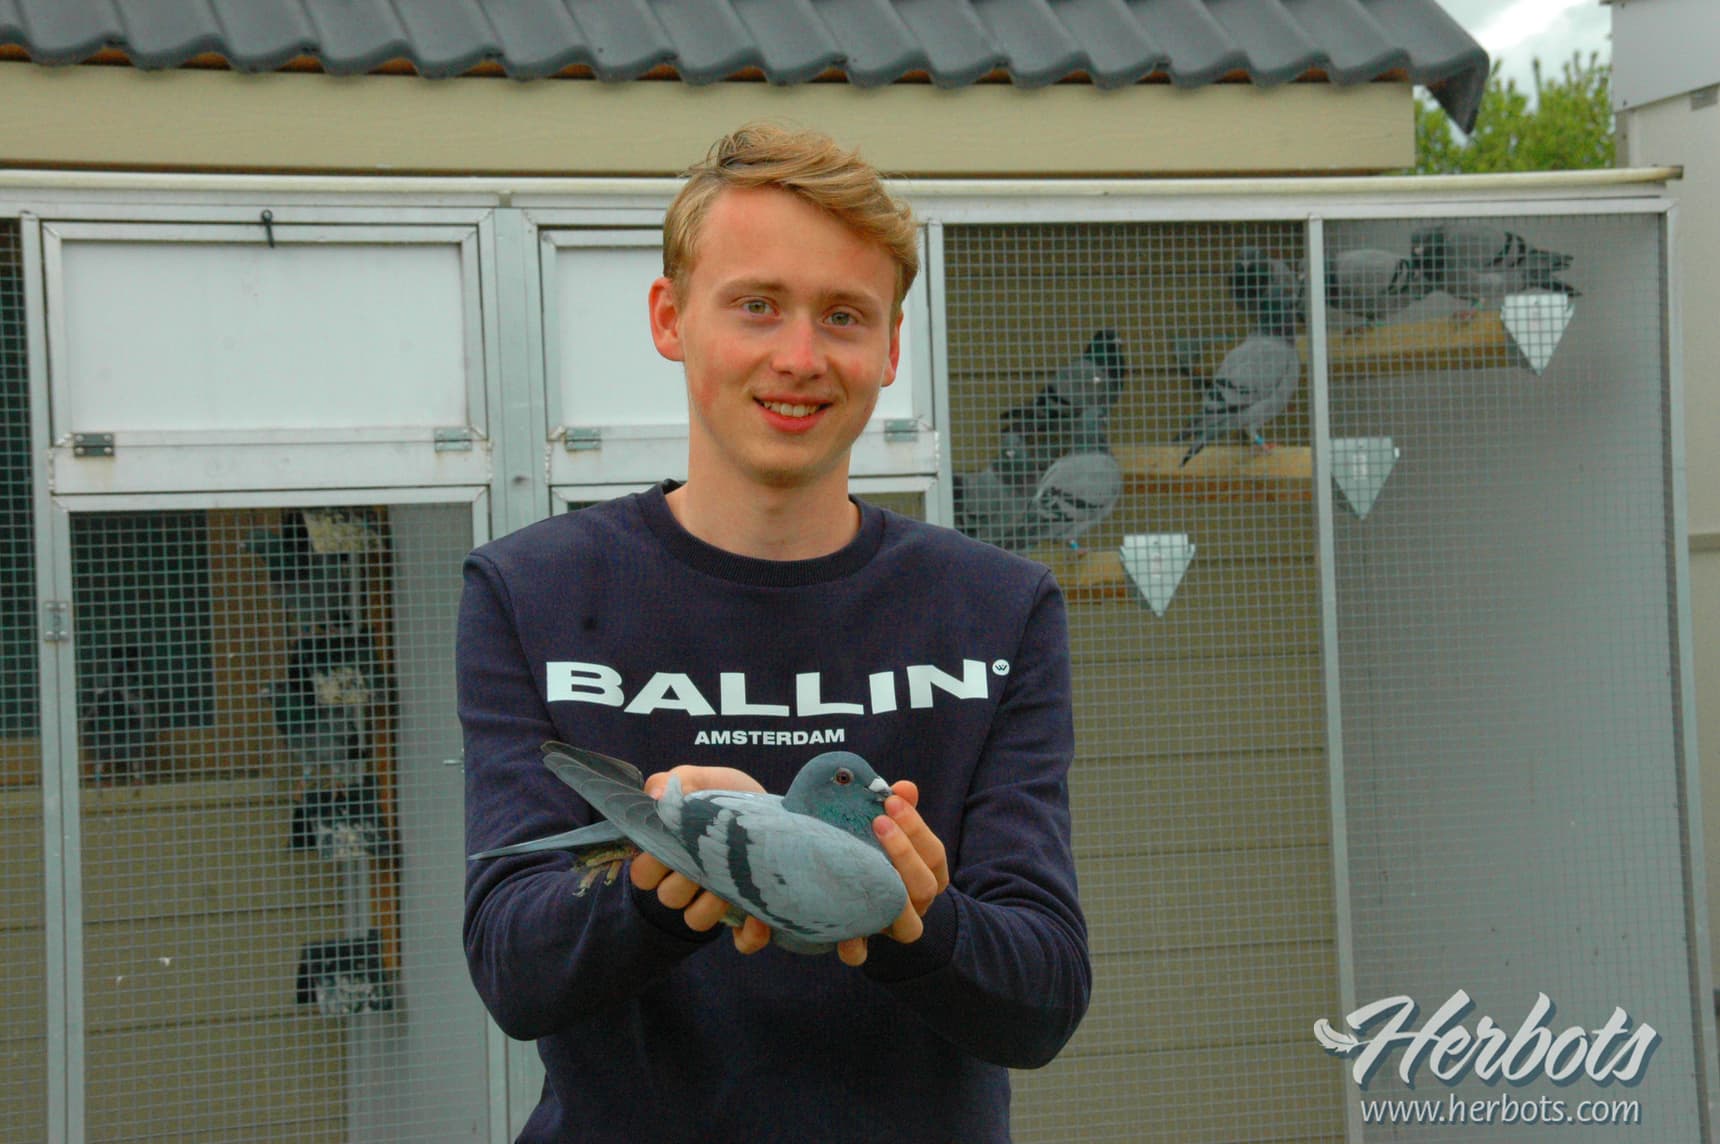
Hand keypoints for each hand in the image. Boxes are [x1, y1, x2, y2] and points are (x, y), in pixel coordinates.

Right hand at [629, 766, 765, 938]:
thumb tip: (655, 795)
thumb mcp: (704, 780)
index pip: (643, 875)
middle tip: (708, 858)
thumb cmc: (729, 796)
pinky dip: (750, 934)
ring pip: (697, 921)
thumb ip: (677, 781)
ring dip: (712, 905)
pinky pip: (743, 940)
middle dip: (685, 881)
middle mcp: (689, 883)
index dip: (652, 866)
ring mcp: (718, 902)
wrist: (776, 808)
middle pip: (669, 898)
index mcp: (670, 854)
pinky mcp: (748, 916)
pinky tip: (760, 918)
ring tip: (734, 881)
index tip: (672, 845)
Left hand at [836, 780, 949, 966]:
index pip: (934, 854)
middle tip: (878, 821)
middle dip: (904, 853)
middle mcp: (916, 905)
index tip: (891, 800)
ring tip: (862, 865)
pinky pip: (860, 953)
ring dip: (891, 897)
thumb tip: (906, 787)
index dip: (916, 828)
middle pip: (925, 886)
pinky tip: (842, 926)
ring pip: (908, 925)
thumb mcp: (891, 831)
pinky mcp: (861, 945)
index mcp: (927, 875)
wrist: (858, 902)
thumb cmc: (875, 855)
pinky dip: (853, 944)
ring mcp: (892, 927)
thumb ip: (900, 811)